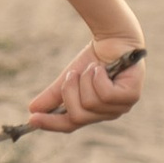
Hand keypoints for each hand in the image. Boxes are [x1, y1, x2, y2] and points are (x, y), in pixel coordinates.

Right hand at [27, 36, 144, 130]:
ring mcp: (122, 107)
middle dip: (69, 91)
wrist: (113, 38)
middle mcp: (108, 113)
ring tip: (93, 67)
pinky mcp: (131, 95)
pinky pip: (105, 94)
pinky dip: (98, 76)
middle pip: (78, 116)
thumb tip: (32, 108)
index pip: (70, 125)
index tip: (32, 119)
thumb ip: (54, 94)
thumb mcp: (69, 77)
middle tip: (72, 74)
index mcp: (92, 112)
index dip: (51, 124)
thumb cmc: (94, 58)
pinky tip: (103, 68)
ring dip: (85, 79)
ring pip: (90, 103)